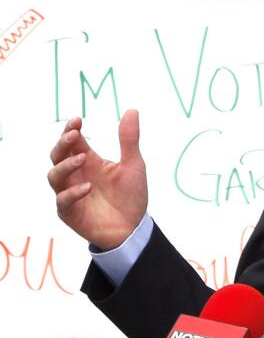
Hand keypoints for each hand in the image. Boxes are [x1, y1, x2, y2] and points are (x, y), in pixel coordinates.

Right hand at [47, 110, 147, 249]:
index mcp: (88, 161)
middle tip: (74, 135)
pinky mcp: (70, 212)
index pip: (72, 141)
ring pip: (54, 176)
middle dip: (63, 144)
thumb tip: (132, 110)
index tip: (78, 120)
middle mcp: (75, 175)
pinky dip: (73, 193)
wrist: (134, 228)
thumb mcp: (134, 165)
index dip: (70, 130)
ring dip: (66, 165)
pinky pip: (63, 200)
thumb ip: (129, 140)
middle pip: (57, 155)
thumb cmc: (131, 196)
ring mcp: (70, 193)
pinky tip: (88, 188)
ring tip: (83, 159)